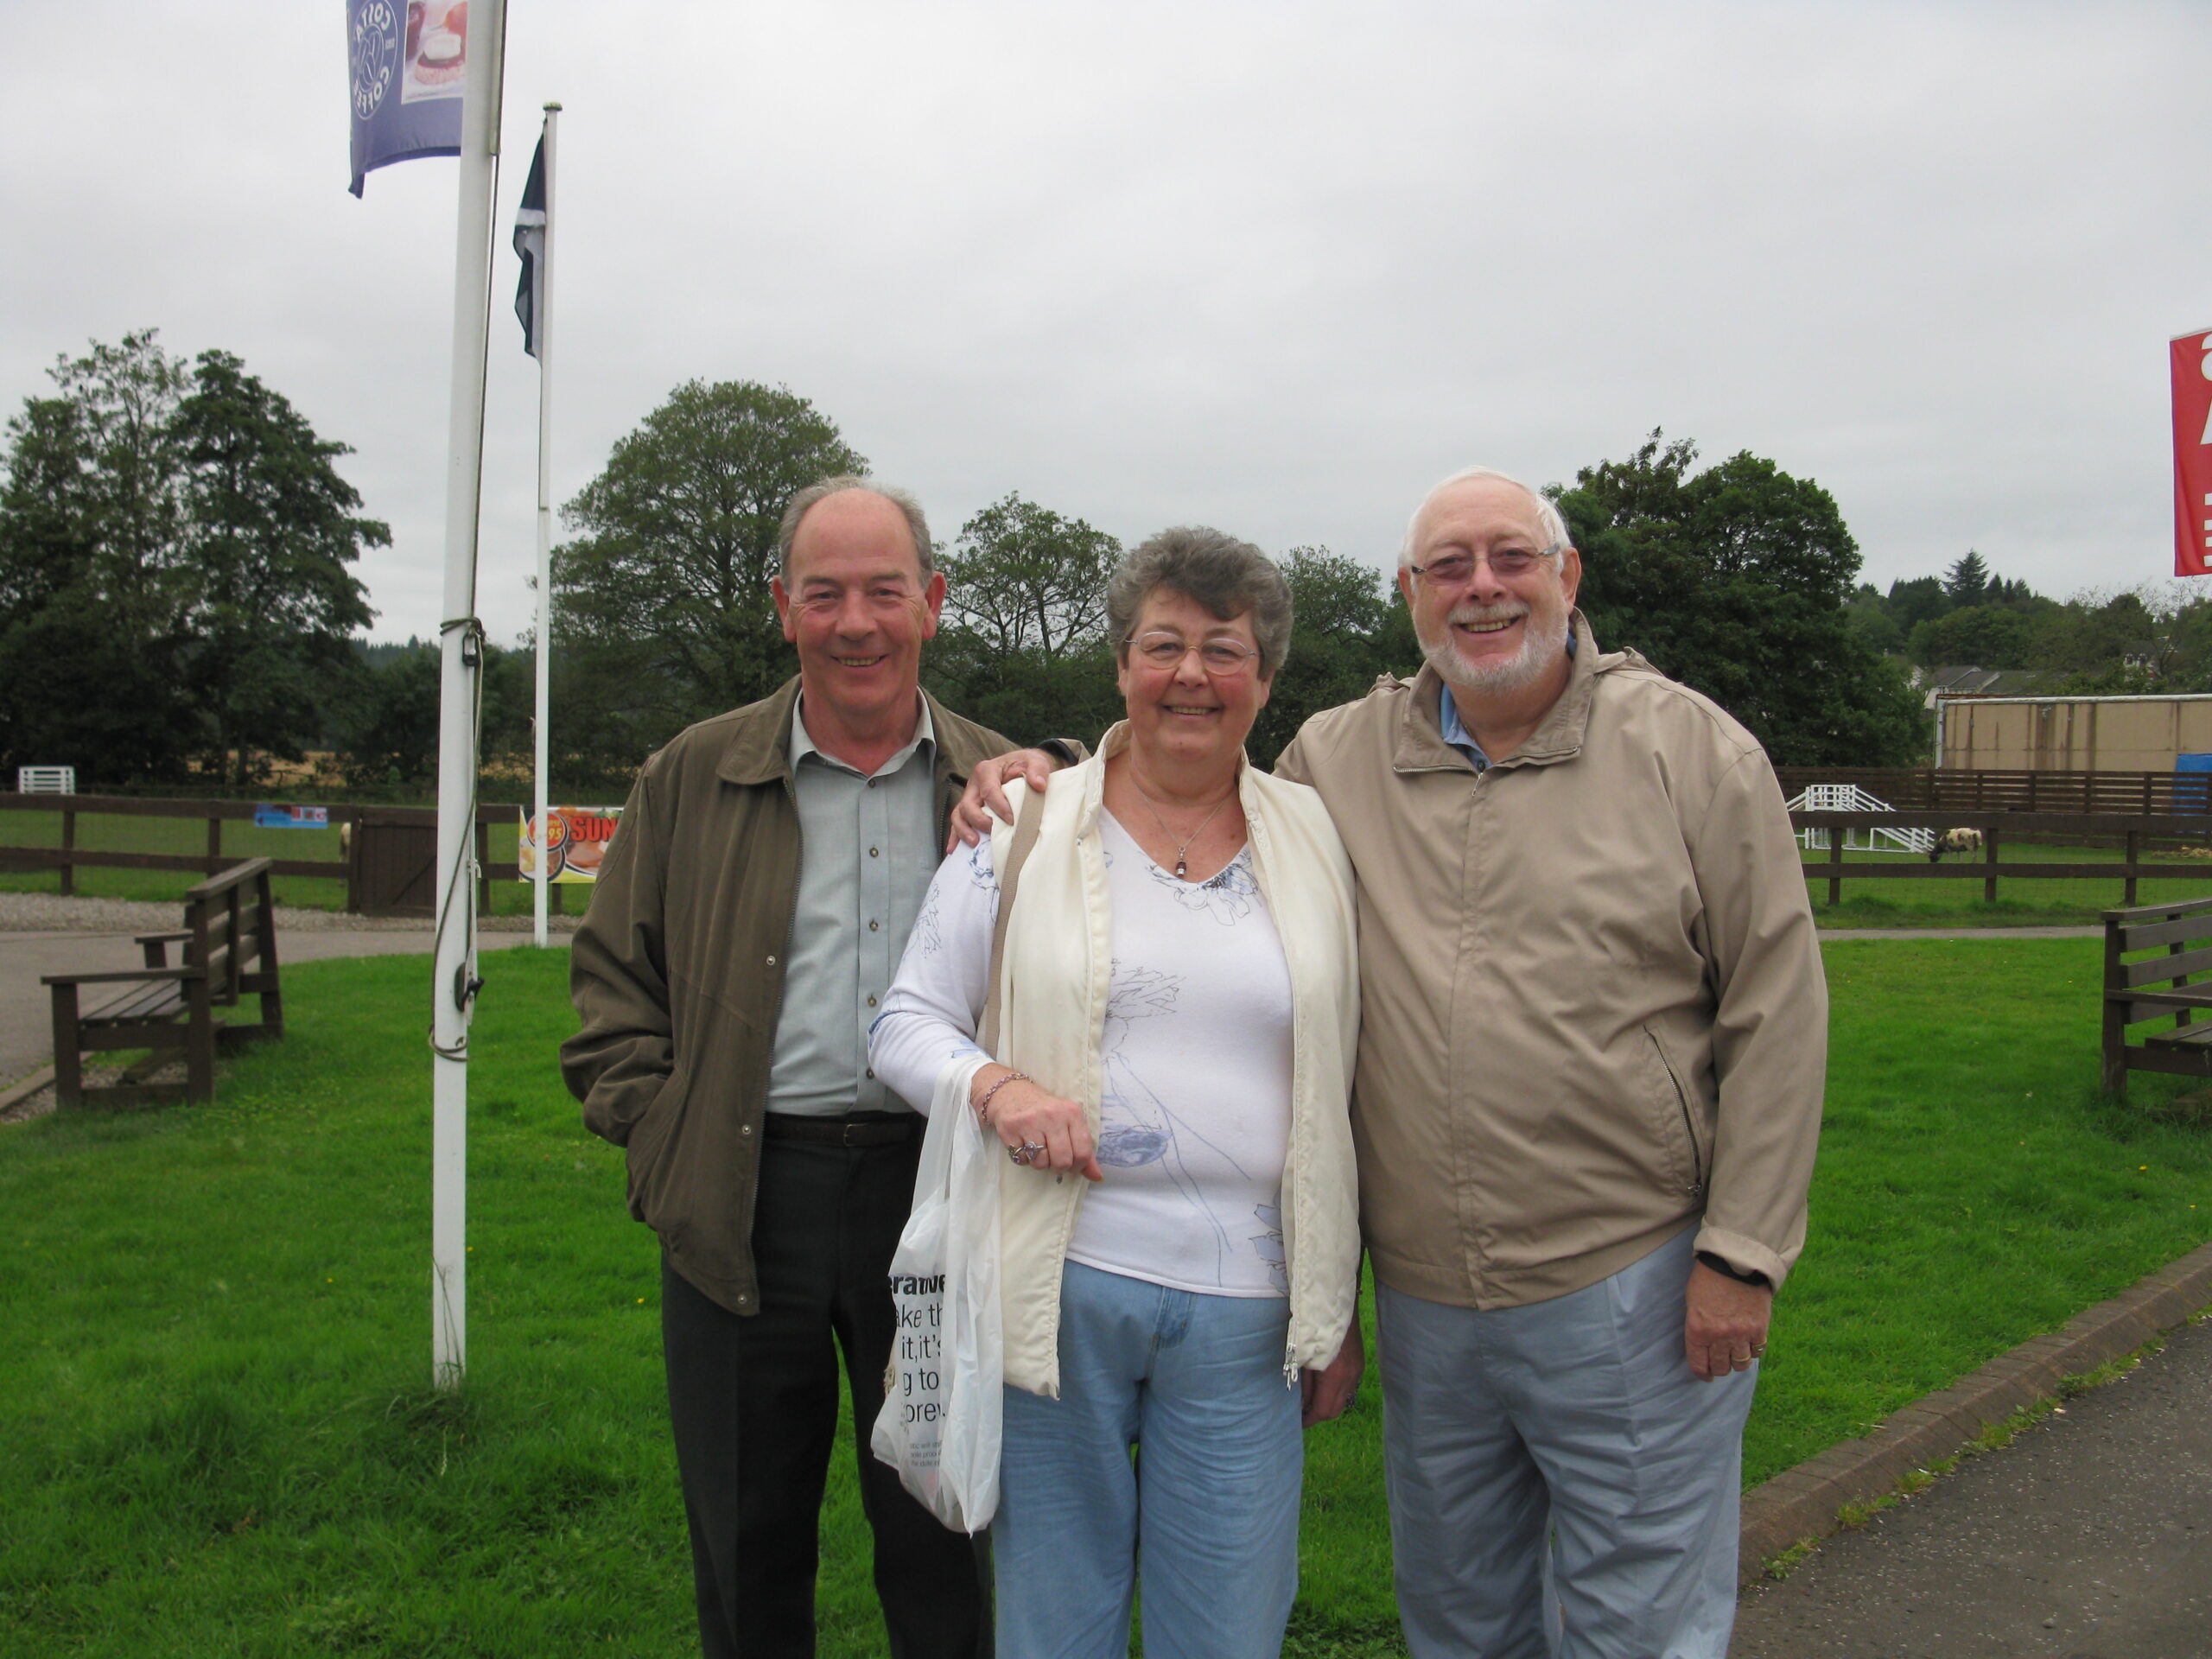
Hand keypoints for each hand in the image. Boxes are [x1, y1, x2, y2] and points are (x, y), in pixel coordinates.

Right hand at [947, 749, 1059, 851]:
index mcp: (986, 770)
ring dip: (964, 830)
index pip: (988, 790)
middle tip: (993, 830)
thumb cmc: (1026, 765)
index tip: (1011, 819)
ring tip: (975, 843)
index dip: (998, 807)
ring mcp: (970, 798)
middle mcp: (974, 785)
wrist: (1022, 768)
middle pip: (968, 804)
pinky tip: (955, 850)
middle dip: (979, 820)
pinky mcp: (969, 810)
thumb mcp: (1036, 761)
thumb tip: (1038, 784)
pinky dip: (955, 837)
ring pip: (958, 815)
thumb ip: (1038, 769)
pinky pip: (959, 823)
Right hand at [972, 1065, 1101, 1181]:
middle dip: (1058, 1166)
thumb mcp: (1069, 1122)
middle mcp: (1052, 1116)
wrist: (1011, 1093)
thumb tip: (1097, 1177)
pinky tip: (1023, 1144)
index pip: (1083, 1152)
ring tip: (1037, 1149)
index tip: (1072, 1163)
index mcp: (1072, 1113)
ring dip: (1039, 1162)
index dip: (1078, 1165)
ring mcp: (1030, 1122)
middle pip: (1062, 1161)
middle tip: (1053, 1158)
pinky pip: (1021, 1159)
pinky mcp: (1010, 1129)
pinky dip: (1023, 1158)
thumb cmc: (1046, 1112)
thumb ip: (1085, 1150)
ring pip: (1040, 1163)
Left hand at [1301, 1315, 1363, 1426]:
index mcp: (1335, 1376)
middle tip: (1303, 1413)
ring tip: (1311, 1398)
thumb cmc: (1315, 1329)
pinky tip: (1323, 1384)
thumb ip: (1305, 1385)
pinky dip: (1335, 1392)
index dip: (1309, 1419)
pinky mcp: (1359, 1364)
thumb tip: (1303, 1405)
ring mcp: (1357, 1371)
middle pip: (1334, 1410)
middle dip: (1318, 1415)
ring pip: (1342, 1399)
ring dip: (1327, 1403)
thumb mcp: (1304, 1358)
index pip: (1323, 1410)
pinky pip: (1348, 1387)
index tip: (1298, 1422)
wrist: (1336, 1306)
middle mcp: (1350, 1377)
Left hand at [1684, 1261, 1772, 1381]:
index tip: (1705, 1375)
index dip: (1702, 1374)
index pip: (1699, 1365)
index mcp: (1698, 1330)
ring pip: (1741, 1364)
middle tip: (1719, 1366)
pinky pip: (1758, 1352)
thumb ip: (1698, 1327)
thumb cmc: (1708, 1279)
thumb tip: (1703, 1346)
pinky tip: (1749, 1344)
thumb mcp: (1692, 1303)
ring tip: (1735, 1355)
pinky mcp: (1760, 1329)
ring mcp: (1741, 1334)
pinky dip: (1753, 1351)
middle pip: (1721, 1368)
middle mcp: (1719, 1336)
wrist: (1735, 1262)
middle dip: (1719, 1369)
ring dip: (1737, 1362)